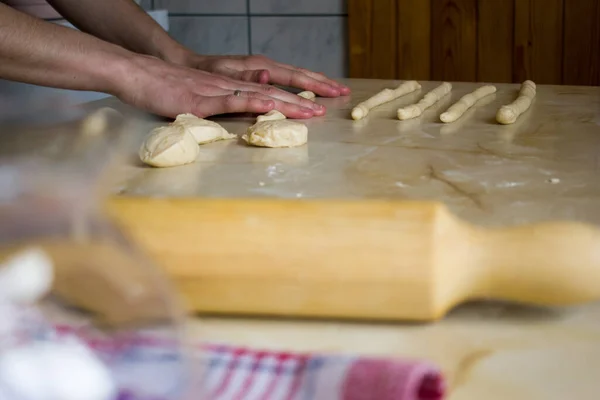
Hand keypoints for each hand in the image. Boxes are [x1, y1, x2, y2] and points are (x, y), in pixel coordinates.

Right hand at [114, 55, 325, 118]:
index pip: (271, 90)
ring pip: (259, 97)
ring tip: (313, 111)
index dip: (297, 96)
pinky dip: (253, 106)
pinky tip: (271, 109)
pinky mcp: (201, 101)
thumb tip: (245, 116)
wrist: (139, 74)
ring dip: (288, 104)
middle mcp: (231, 85)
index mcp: (233, 85)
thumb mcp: (201, 99)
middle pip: (274, 91)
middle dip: (304, 99)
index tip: (320, 104)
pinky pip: (232, 103)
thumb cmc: (167, 89)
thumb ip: (224, 107)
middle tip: (330, 105)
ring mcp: (218, 91)